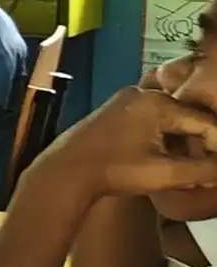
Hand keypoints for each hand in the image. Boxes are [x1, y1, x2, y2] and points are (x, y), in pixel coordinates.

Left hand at [40, 88, 216, 196]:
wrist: (64, 172)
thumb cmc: (114, 171)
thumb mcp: (165, 173)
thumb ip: (204, 170)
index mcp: (157, 102)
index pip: (205, 122)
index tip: (216, 170)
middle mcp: (143, 93)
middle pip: (188, 118)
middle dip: (202, 145)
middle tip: (209, 170)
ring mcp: (127, 100)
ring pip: (171, 119)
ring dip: (185, 142)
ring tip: (194, 168)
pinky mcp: (117, 111)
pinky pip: (153, 120)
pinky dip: (166, 138)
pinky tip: (171, 159)